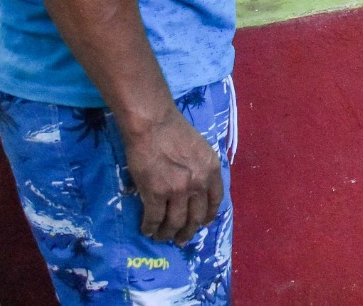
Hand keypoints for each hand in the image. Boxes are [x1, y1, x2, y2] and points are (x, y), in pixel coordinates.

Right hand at [122, 106, 222, 243]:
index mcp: (212, 171)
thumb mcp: (201, 149)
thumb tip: (199, 190)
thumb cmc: (174, 131)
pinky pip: (154, 219)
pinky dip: (150, 227)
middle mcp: (198, 183)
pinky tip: (147, 229)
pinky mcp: (155, 193)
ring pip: (175, 223)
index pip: (215, 201)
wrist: (153, 123)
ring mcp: (177, 190)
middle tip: (181, 239)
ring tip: (162, 237)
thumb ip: (203, 169)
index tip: (203, 224)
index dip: (208, 216)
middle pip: (196, 218)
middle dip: (188, 232)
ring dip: (168, 234)